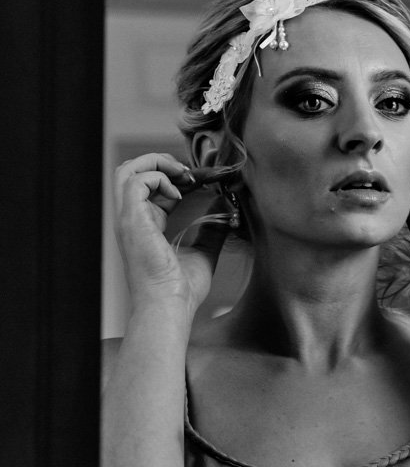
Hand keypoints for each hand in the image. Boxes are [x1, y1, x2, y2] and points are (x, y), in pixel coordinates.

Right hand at [113, 152, 227, 310]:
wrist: (170, 304)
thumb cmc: (181, 288)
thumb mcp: (203, 252)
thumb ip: (211, 231)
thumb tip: (225, 212)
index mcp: (145, 224)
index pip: (149, 185)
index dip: (172, 175)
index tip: (198, 179)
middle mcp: (132, 218)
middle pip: (130, 171)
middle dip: (160, 162)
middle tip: (188, 171)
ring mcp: (128, 218)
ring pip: (127, 170)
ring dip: (157, 164)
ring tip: (182, 175)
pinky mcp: (131, 219)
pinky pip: (135, 181)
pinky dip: (158, 178)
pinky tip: (178, 193)